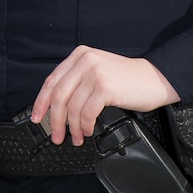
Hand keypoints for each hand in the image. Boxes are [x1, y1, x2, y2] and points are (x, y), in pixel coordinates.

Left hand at [31, 45, 179, 145]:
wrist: (155, 79)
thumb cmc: (127, 80)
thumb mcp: (98, 70)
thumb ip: (78, 80)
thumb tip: (56, 107)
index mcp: (80, 55)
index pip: (52, 80)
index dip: (41, 102)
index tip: (37, 118)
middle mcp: (85, 60)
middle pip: (58, 96)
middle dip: (54, 120)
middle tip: (56, 136)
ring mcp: (95, 72)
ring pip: (72, 107)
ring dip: (72, 128)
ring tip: (77, 137)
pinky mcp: (105, 87)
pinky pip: (87, 113)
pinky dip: (85, 126)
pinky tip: (88, 130)